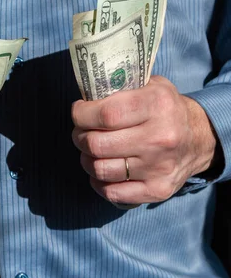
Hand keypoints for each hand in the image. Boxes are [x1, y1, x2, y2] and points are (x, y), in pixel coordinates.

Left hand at [72, 76, 218, 205]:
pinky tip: (101, 171)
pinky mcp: (157, 190)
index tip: (79, 112)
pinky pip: (112, 192)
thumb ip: (121, 85)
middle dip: (80, 137)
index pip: (105, 114)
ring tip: (90, 150)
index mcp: (157, 105)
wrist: (199, 139)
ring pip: (100, 169)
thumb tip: (86, 94)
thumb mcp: (151, 85)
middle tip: (81, 132)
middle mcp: (160, 138)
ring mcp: (159, 167)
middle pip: (97, 144)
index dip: (82, 114)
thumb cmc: (165, 109)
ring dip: (86, 159)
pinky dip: (99, 183)